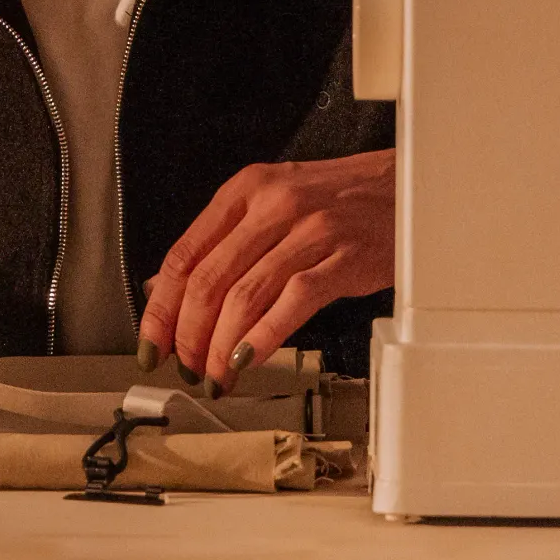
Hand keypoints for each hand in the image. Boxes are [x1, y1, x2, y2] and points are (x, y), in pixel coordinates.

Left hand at [137, 149, 395, 388]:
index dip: (160, 307)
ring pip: (245, 297)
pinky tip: (249, 359)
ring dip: (221, 347)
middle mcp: (273, 205)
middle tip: (186, 366)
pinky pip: (292, 303)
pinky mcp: (343, 259)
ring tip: (216, 373)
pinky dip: (263, 338)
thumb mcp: (270, 205)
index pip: (184, 254)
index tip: (151, 342)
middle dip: (189, 335)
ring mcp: (310, 231)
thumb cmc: (339, 199)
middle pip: (209, 281)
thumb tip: (163, 288)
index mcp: (245, 190)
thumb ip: (220, 245)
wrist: (408, 187)